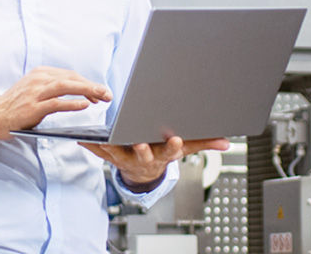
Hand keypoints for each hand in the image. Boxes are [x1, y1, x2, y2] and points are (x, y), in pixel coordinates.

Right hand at [0, 66, 111, 149]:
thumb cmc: (16, 106)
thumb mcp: (34, 90)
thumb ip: (52, 88)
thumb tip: (78, 92)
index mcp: (40, 73)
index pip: (70, 75)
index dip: (87, 83)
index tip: (100, 91)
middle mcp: (38, 79)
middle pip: (71, 78)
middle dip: (92, 86)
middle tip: (107, 95)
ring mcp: (35, 92)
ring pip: (66, 87)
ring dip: (87, 91)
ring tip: (101, 97)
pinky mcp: (33, 107)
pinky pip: (56, 103)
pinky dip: (72, 103)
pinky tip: (84, 105)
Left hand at [80, 136, 229, 191]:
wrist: (144, 172)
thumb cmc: (163, 152)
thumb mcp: (184, 148)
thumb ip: (204, 143)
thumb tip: (227, 142)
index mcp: (163, 154)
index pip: (171, 151)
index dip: (173, 146)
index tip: (175, 138)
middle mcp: (145, 157)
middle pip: (144, 153)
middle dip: (142, 148)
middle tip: (140, 142)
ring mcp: (128, 158)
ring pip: (120, 152)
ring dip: (111, 146)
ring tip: (103, 138)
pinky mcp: (112, 156)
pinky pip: (101, 152)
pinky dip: (92, 146)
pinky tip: (83, 138)